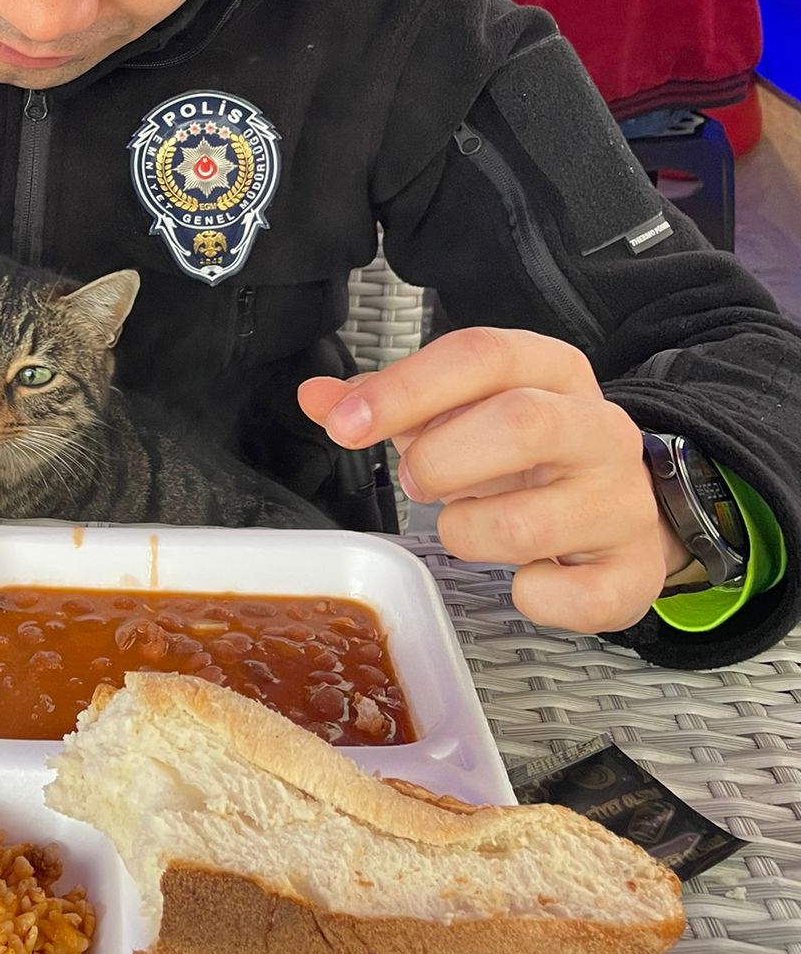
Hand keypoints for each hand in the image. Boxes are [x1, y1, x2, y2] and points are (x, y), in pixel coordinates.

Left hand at [298, 326, 683, 632]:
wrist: (627, 506)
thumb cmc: (529, 454)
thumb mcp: (463, 412)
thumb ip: (391, 403)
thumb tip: (319, 397)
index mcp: (552, 372)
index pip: (481, 354)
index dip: (405, 389)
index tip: (346, 425)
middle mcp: (599, 428)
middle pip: (520, 423)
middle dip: (442, 460)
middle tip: (415, 482)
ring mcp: (624, 501)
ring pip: (530, 521)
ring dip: (468, 532)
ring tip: (465, 527)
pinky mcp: (635, 571)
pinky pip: (574, 595)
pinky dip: (531, 598)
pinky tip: (524, 579)